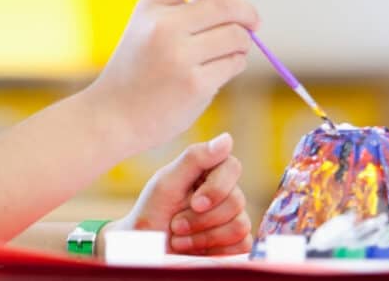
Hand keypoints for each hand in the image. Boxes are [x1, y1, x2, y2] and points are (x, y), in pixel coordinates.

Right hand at [86, 0, 259, 153]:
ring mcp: (178, 56)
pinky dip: (234, 65)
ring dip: (242, 43)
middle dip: (248, 13)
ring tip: (227, 52)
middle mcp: (162, 27)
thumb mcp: (153, 26)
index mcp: (149, 6)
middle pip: (226, 5)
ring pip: (237, 36)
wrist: (113, 116)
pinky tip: (216, 73)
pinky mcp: (195, 84)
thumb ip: (191, 1)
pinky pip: (235, 63)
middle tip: (253, 23)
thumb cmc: (139, 68)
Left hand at [113, 132, 252, 255]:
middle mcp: (226, 192)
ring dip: (204, 237)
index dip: (217, 188)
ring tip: (180, 239)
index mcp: (210, 171)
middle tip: (176, 226)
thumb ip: (195, 158)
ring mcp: (233, 218)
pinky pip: (242, 245)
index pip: (233, 166)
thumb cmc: (152, 212)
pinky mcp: (236, 244)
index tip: (195, 203)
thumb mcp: (166, 183)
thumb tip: (227, 138)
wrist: (145, 250)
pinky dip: (214, 250)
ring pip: (240, 225)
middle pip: (237, 201)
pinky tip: (195, 251)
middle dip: (202, 219)